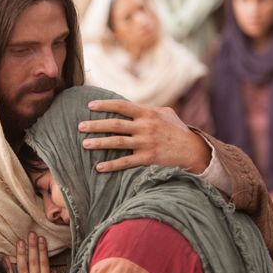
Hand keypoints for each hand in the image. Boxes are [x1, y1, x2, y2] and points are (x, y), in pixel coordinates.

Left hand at [6, 232, 59, 272]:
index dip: (43, 250)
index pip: (44, 263)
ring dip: (21, 254)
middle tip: (31, 234)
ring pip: (22, 267)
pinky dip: (7, 268)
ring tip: (19, 241)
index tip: (41, 239)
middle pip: (34, 262)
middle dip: (33, 247)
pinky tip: (5, 257)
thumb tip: (53, 270)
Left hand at [79, 99, 210, 173]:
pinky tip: (99, 167)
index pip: (122, 106)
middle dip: (96, 125)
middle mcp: (145, 127)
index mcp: (148, 113)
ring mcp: (146, 143)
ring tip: (84, 144)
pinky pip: (126, 162)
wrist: (194, 149)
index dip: (105, 105)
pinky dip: (112, 165)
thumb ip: (147, 109)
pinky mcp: (148, 158)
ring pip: (117, 142)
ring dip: (99, 143)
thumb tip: (130, 106)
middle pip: (115, 124)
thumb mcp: (166, 113)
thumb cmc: (177, 130)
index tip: (89, 105)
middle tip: (79, 126)